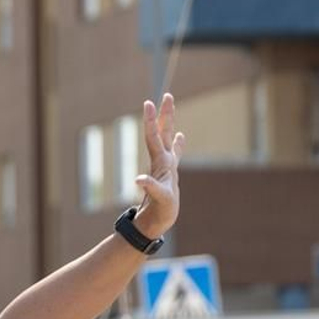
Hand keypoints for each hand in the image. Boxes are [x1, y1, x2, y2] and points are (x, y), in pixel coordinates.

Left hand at [132, 94, 185, 239]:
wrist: (154, 223)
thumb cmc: (158, 212)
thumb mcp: (158, 199)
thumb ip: (150, 188)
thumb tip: (139, 180)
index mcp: (160, 164)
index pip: (154, 137)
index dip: (152, 120)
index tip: (149, 102)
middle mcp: (162, 162)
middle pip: (162, 133)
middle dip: (164, 114)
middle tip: (167, 95)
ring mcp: (165, 168)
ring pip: (167, 140)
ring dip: (169, 123)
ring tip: (170, 107)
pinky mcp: (170, 175)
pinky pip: (176, 154)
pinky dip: (178, 144)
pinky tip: (179, 136)